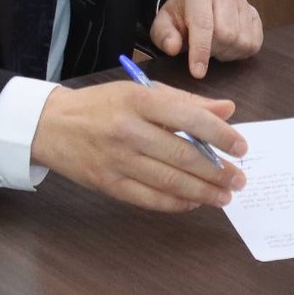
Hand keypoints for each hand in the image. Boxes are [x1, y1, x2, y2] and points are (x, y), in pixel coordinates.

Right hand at [31, 80, 247, 212]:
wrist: (51, 125)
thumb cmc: (102, 105)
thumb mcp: (141, 91)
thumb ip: (186, 102)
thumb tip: (227, 110)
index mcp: (139, 100)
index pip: (190, 118)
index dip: (221, 135)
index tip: (242, 147)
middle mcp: (128, 131)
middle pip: (183, 156)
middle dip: (217, 171)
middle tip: (239, 179)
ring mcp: (117, 160)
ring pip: (169, 181)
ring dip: (203, 192)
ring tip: (224, 196)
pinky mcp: (108, 184)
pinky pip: (150, 198)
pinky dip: (176, 203)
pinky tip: (194, 202)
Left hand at [150, 0, 262, 78]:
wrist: (196, 4)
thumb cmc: (179, 17)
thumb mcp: (163, 25)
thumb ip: (164, 36)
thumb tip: (173, 47)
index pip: (203, 24)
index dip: (201, 51)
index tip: (197, 73)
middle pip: (227, 34)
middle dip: (214, 51)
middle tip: (204, 50)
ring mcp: (242, 3)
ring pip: (243, 40)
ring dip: (228, 52)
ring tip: (215, 47)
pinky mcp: (254, 14)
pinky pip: (255, 42)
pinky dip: (241, 51)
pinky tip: (229, 46)